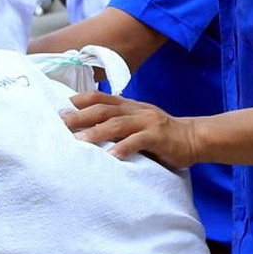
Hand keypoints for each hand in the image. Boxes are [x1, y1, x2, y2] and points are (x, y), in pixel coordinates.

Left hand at [62, 91, 197, 165]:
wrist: (193, 137)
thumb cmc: (160, 133)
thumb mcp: (137, 121)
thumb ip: (117, 122)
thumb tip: (86, 128)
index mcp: (128, 105)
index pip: (99, 97)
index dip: (79, 101)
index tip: (59, 109)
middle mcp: (135, 109)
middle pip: (103, 109)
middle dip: (80, 115)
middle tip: (62, 123)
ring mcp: (147, 121)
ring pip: (117, 124)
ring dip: (97, 132)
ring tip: (80, 140)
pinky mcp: (158, 136)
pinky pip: (138, 141)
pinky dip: (124, 147)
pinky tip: (112, 156)